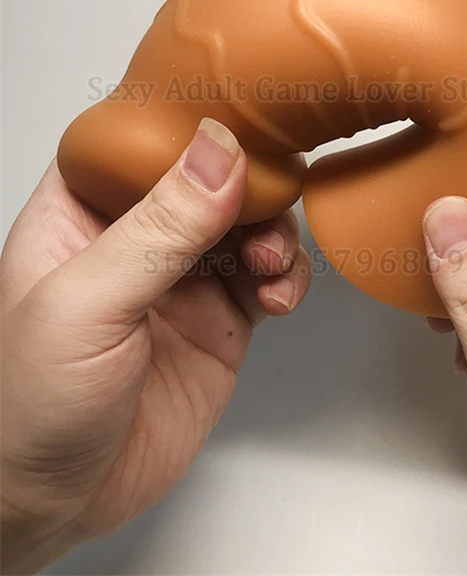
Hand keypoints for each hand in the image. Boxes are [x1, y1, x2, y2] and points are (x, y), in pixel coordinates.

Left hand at [0, 118, 310, 574]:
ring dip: (277, 234)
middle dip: (250, 187)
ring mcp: (185, 279)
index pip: (139, 141)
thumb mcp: (89, 304)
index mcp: (84, 213)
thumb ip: (159, 228)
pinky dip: (288, 280)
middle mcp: (139, 238)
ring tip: (272, 266)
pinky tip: (278, 299)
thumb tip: (219, 148)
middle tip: (269, 206)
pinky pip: (270, 279)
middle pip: (211, 179)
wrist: (63, 501)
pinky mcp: (223, 320)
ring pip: (250, 226)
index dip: (189, 121)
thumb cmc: (33, 402)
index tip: (244, 112)